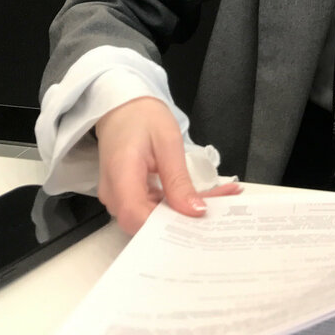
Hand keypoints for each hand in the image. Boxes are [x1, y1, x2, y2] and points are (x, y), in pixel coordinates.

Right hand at [94, 96, 241, 233]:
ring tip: (220, 199)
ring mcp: (118, 197)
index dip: (166, 225)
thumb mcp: (168, 142)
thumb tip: (196, 211)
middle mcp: (114, 194)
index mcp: (120, 175)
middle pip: (145, 223)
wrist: (123, 108)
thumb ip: (179, 180)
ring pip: (151, 218)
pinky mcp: (128, 196)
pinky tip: (201, 196)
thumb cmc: (143, 117)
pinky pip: (151, 208)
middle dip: (183, 221)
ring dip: (183, 213)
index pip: (136, 216)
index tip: (198, 217)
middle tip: (220, 208)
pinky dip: (175, 205)